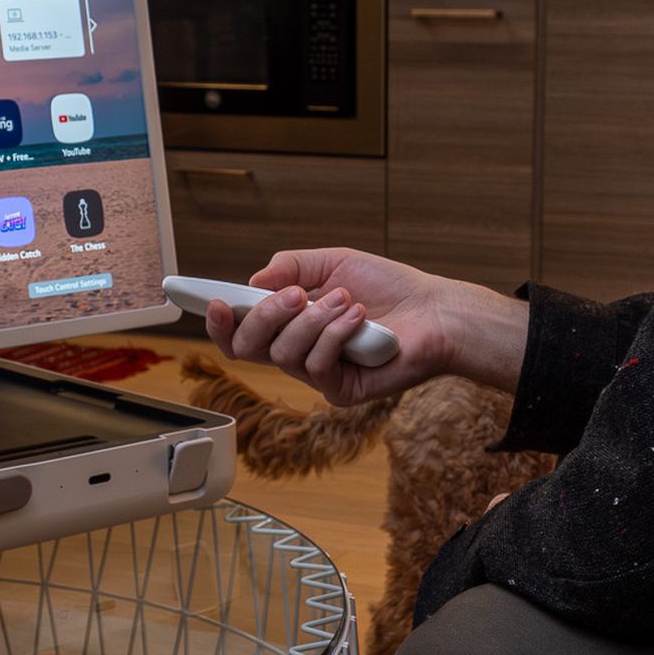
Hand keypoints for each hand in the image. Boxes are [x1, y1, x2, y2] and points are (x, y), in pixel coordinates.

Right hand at [203, 247, 524, 406]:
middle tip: (294, 294)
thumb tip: (253, 282)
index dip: (221, 322)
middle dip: (265, 317)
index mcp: (290, 323)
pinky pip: (316, 366)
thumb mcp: (333, 263)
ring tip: (345, 299)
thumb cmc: (389, 287)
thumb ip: (290, 267)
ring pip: (284, 354)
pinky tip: (359, 319)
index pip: (241, 331)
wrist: (436, 311)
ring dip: (313, 320)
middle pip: (249, 348)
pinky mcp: (340, 391)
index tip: (217, 302)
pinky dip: (334, 336)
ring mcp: (318, 374)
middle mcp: (298, 351)